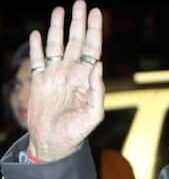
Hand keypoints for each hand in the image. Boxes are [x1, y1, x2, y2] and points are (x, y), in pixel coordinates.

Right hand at [28, 0, 103, 160]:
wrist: (54, 143)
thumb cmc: (77, 132)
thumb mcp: (93, 114)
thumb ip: (97, 90)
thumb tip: (99, 65)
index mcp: (85, 79)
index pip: (93, 50)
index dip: (94, 31)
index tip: (97, 13)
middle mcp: (71, 73)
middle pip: (76, 42)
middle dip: (78, 23)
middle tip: (81, 3)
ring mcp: (55, 76)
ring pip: (56, 45)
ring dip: (58, 28)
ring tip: (60, 10)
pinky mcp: (39, 81)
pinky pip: (38, 59)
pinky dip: (37, 46)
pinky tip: (37, 33)